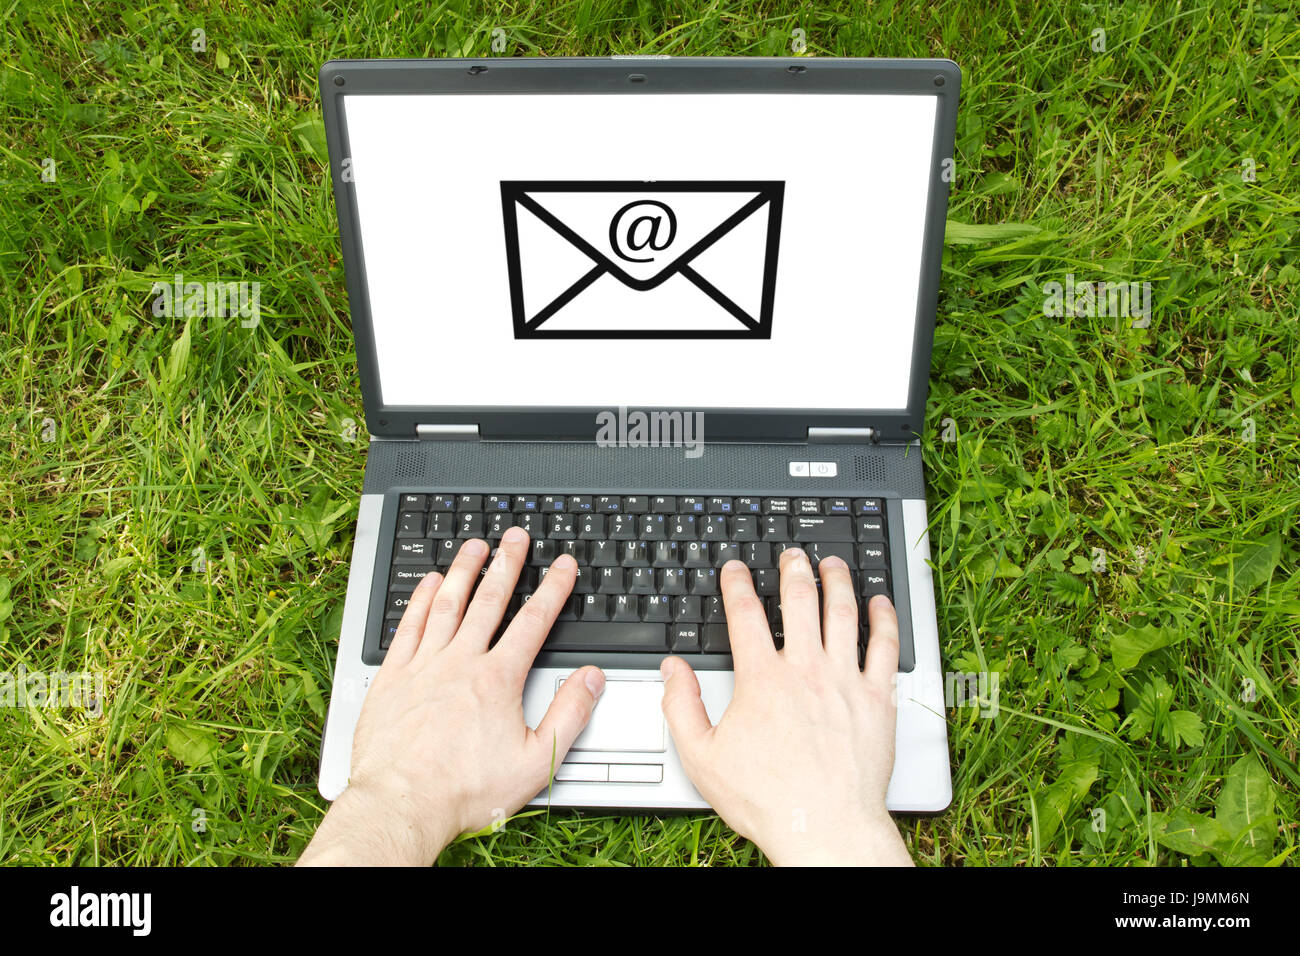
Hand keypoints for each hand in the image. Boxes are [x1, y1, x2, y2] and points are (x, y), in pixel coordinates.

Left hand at [299, 528, 602, 865]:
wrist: (403, 806)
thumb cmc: (465, 791)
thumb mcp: (537, 762)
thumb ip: (569, 715)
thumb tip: (590, 679)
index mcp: (497, 680)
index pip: (533, 622)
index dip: (553, 589)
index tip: (563, 566)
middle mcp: (460, 663)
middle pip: (488, 601)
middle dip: (507, 565)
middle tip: (516, 537)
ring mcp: (423, 667)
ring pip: (446, 604)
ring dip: (463, 571)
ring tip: (475, 545)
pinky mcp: (393, 679)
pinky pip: (409, 627)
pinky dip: (420, 600)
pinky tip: (429, 583)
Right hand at [660, 548, 910, 865]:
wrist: (824, 828)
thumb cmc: (767, 799)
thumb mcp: (702, 757)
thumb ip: (680, 707)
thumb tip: (672, 670)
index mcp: (762, 679)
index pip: (744, 614)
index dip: (737, 583)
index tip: (736, 569)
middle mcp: (806, 670)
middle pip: (800, 600)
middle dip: (793, 569)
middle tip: (791, 555)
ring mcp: (845, 681)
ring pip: (844, 613)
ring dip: (837, 581)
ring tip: (833, 564)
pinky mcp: (878, 699)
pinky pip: (885, 647)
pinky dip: (884, 619)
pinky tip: (880, 604)